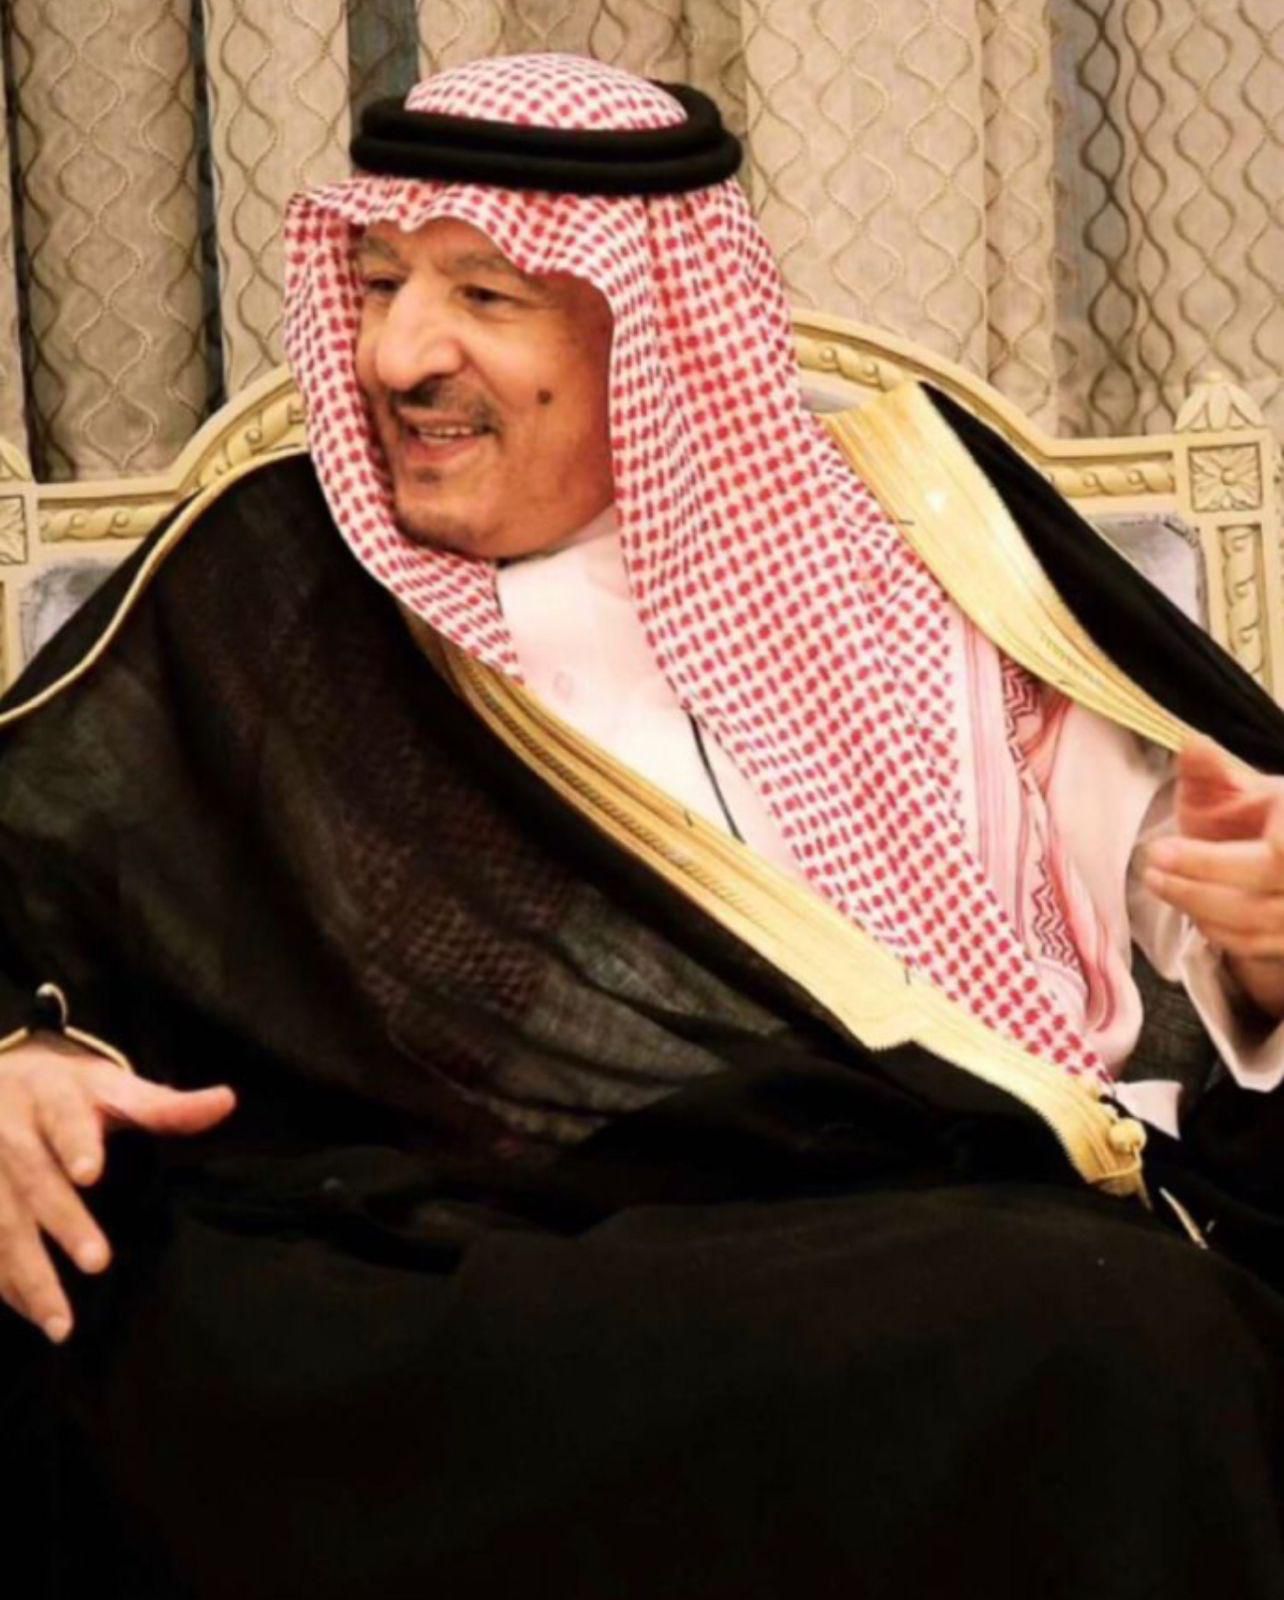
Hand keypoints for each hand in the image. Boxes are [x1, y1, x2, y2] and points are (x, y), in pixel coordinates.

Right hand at [0, 1033, 234, 1342]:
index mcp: (52, 1096)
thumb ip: (165, 1105)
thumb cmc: (70, 1094)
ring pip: (2, 1223)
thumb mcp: (114, 1088)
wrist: (2, 1083)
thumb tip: (227, 1100)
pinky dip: (7, 1285)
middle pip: (35, 1178)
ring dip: (29, 1274)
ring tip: (62, 1322)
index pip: (65, 1117)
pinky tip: (35, 1316)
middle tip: (99, 1261)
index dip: (77, 1143)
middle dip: (64, 1221)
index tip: (90, 1173)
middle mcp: (12, 1131)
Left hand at [1143, 734, 1283, 1019]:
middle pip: (1262, 893)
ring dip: (1198, 907)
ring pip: (1257, 926)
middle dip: (1197, 882)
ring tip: (1157, 882)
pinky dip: (1218, 931)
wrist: (1283, 836)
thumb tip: (1188, 742)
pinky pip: (1257, 947)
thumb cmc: (1259, 811)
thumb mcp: (1235, 782)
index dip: (1212, 860)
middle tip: (1151, 865)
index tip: (1160, 849)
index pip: (1273, 854)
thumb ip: (1211, 765)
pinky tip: (1187, 908)